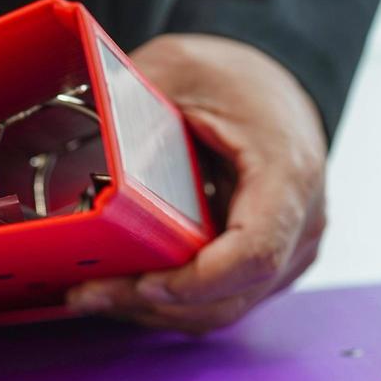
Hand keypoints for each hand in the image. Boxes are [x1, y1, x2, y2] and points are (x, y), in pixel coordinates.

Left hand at [65, 33, 327, 331]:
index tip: (144, 283)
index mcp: (288, 172)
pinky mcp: (268, 267)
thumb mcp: (177, 69)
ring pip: (223, 309)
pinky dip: (170, 304)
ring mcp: (290, 251)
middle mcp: (302, 221)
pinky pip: (220, 301)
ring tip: (93, 296)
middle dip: (154, 304)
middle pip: (232, 294)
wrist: (269, 86)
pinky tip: (122, 290)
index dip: (197, 281)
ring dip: (155, 312)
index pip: (255, 252)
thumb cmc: (231, 77)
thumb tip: (78, 138)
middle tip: (89, 294)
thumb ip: (131, 105)